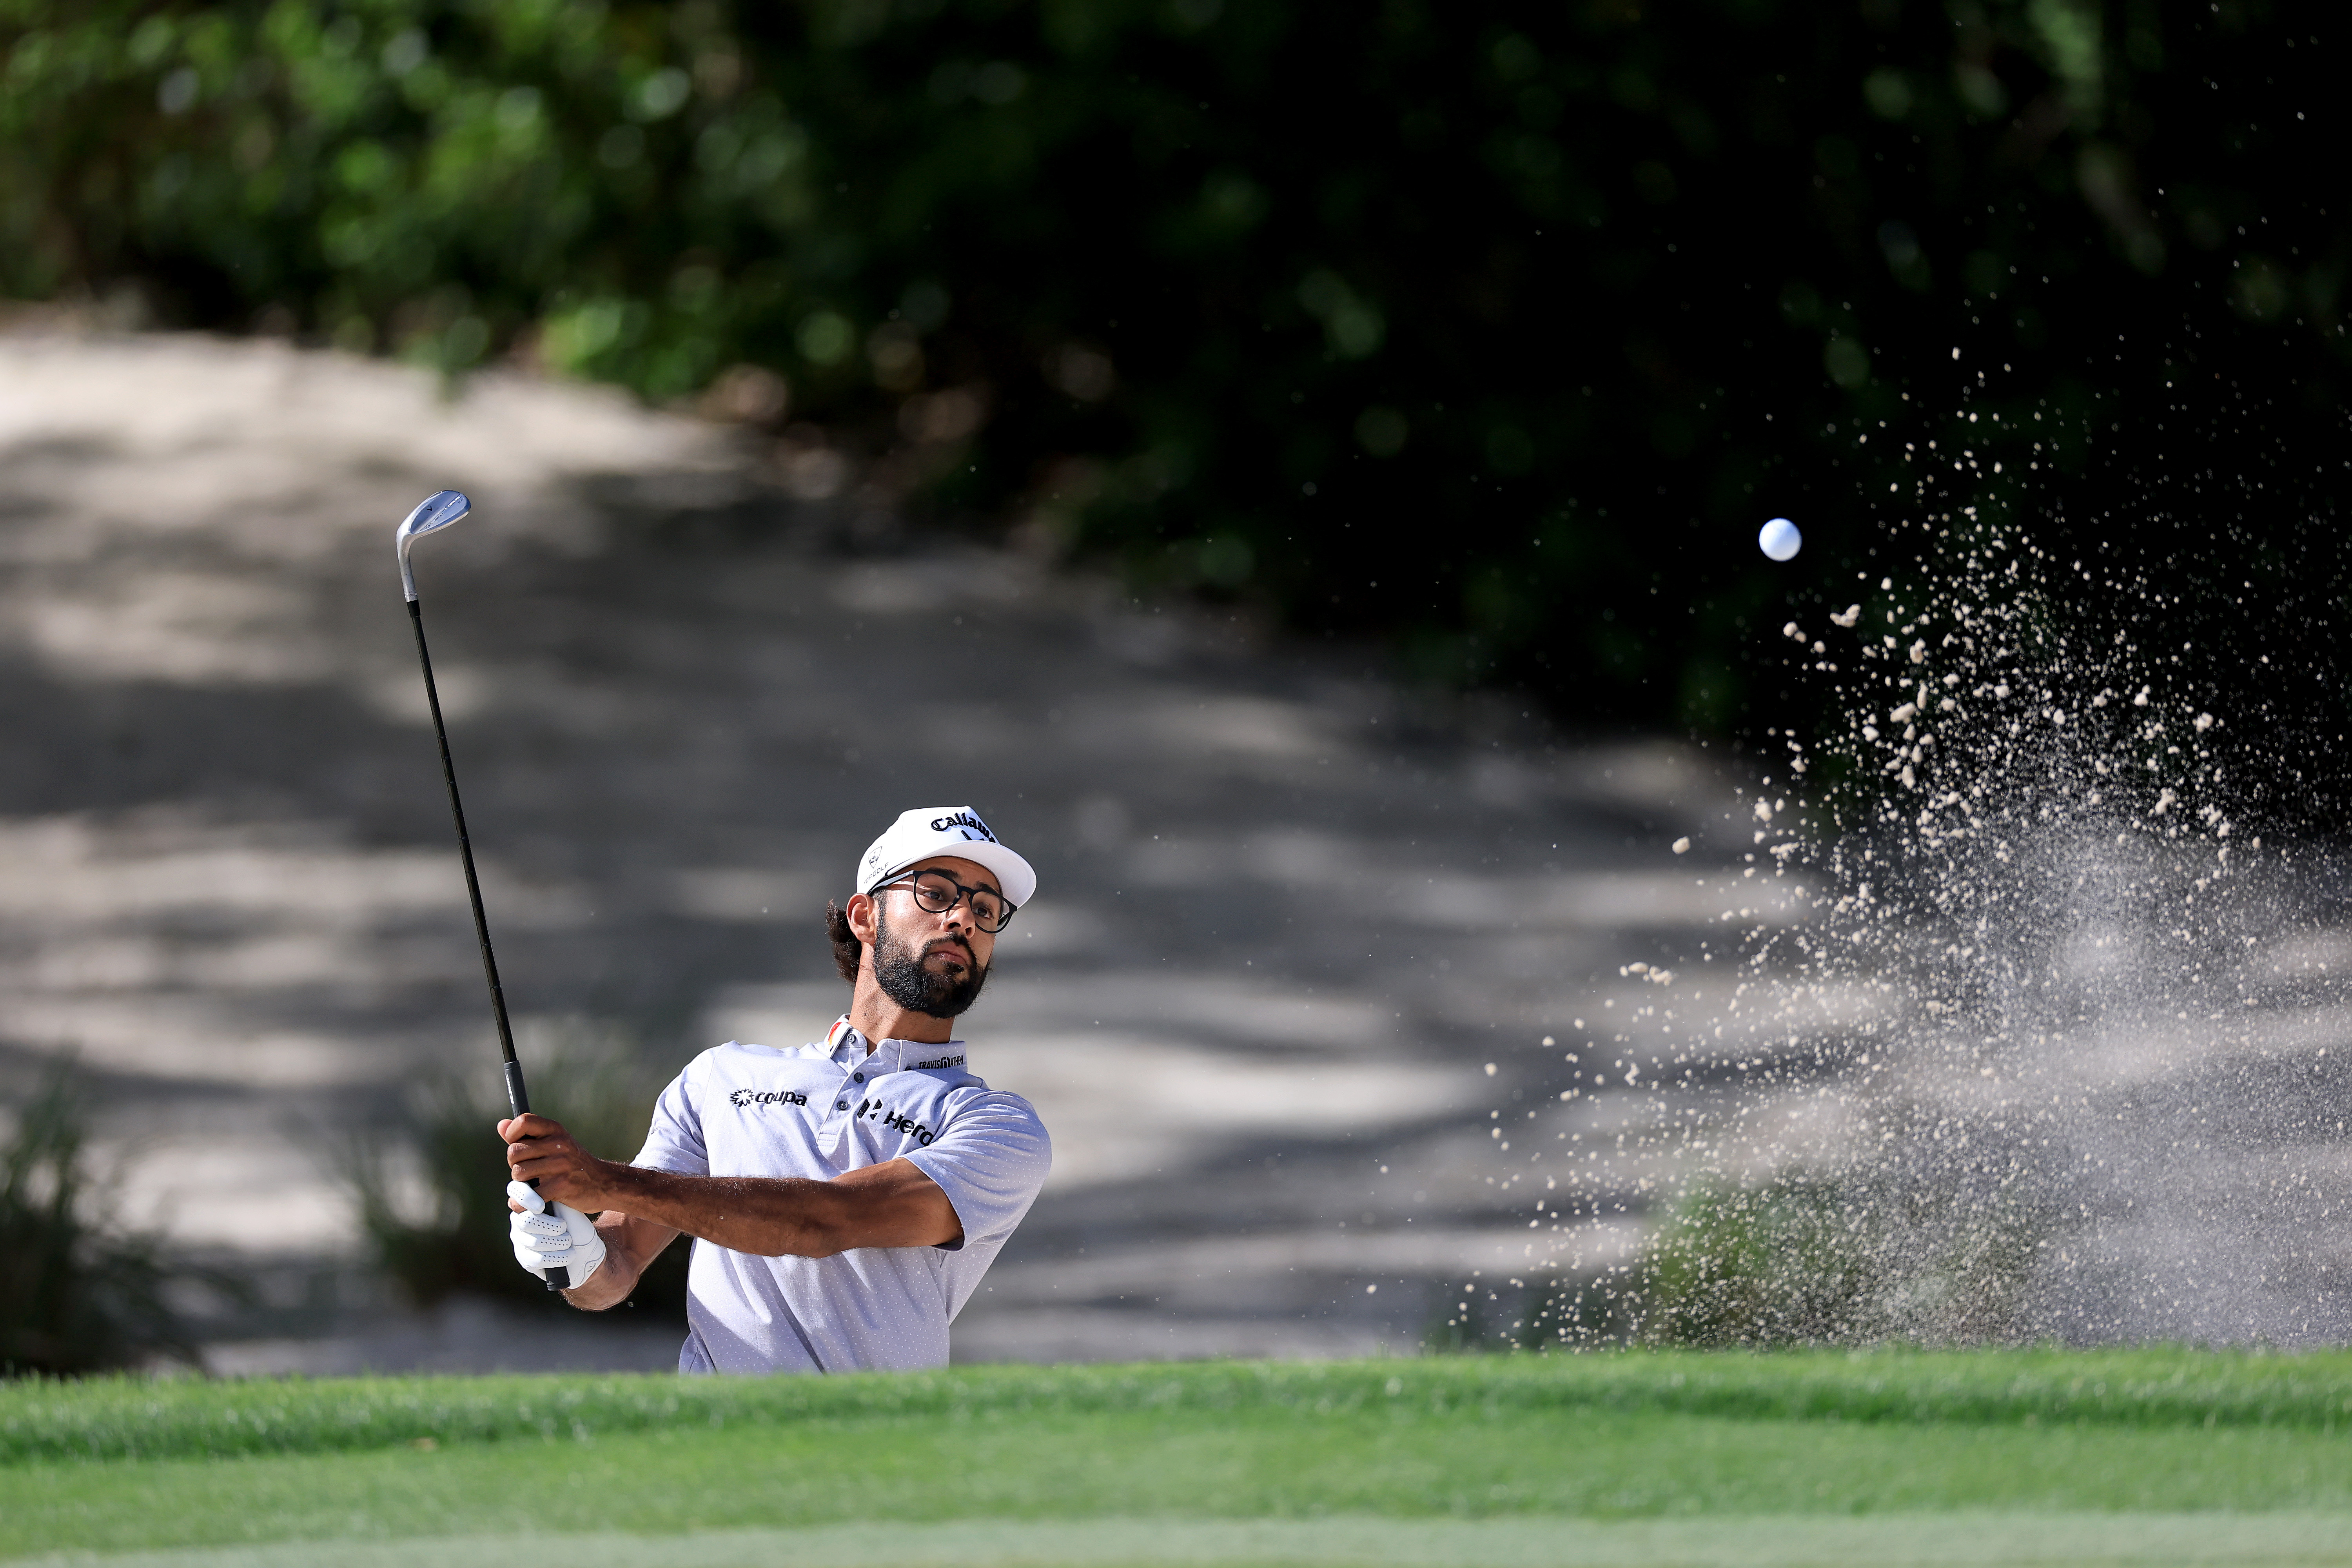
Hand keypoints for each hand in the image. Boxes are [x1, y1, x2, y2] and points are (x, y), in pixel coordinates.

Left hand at [499, 1112, 618, 1209]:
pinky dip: (522, 1205)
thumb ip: (527, 1136)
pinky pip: (527, 1196)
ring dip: (519, 1184)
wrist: (605, 1183)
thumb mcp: (556, 1143)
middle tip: (528, 1171)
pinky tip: (528, 1204)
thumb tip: (501, 1125)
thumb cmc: (573, 1164)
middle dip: (515, 1164)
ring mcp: (560, 1165)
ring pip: (518, 1173)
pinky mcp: (561, 1186)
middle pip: (515, 1151)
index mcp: (556, 1130)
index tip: (515, 1144)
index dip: (512, 1133)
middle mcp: (559, 1144)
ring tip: (532, 1185)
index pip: (523, 1121)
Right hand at [507, 1181, 605, 1287]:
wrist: (587, 1249)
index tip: (541, 1206)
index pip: (515, 1192)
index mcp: (528, 1202)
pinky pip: (537, 1260)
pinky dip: (558, 1257)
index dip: (525, 1198)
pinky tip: (569, 1254)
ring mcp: (520, 1241)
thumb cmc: (576, 1224)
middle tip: (564, 1227)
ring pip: (534, 1242)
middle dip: (550, 1226)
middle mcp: (519, 1221)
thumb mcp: (567, 1207)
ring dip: (558, 1242)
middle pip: (525, 1221)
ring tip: (570, 1241)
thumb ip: (551, 1195)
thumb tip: (540, 1187)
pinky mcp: (526, 1261)